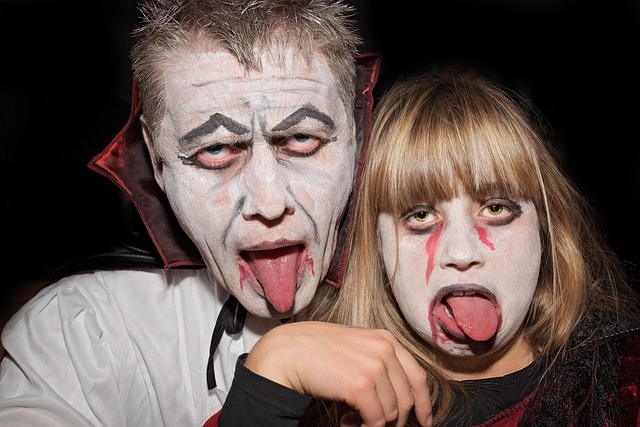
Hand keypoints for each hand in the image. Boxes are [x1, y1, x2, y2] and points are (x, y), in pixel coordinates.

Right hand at [244, 321, 432, 426]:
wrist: (286, 352)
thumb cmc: (315, 352)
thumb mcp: (355, 348)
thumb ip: (377, 363)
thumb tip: (397, 396)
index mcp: (385, 339)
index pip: (418, 376)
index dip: (424, 404)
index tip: (424, 422)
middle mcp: (385, 349)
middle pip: (407, 398)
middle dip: (396, 420)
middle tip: (375, 426)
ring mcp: (375, 366)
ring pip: (392, 413)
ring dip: (374, 424)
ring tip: (352, 420)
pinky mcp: (362, 385)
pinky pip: (376, 420)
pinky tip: (346, 422)